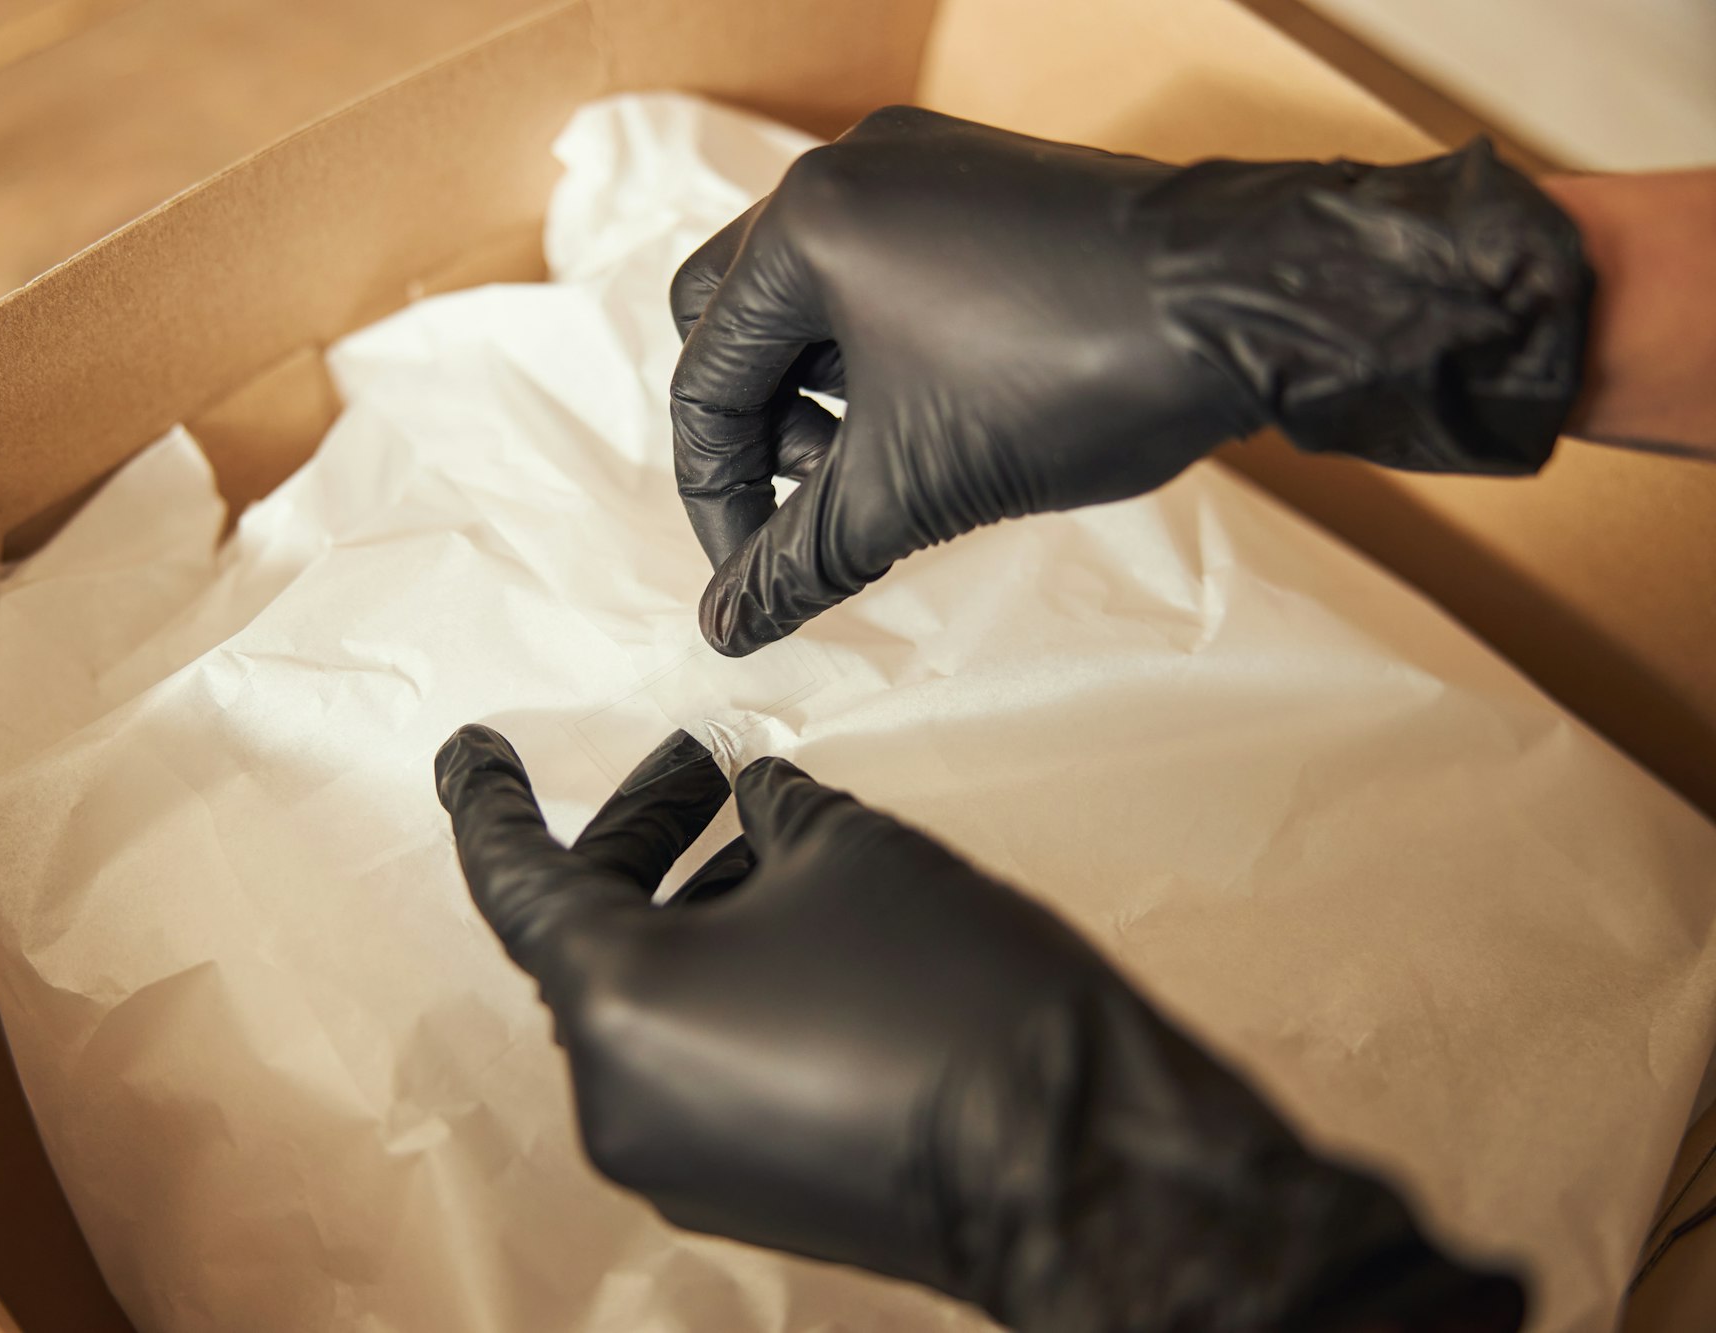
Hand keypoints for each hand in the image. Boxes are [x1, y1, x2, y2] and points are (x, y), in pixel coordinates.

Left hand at [434, 725, 1524, 1330]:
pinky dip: (725, 985)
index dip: (488, 799)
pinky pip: (697, 1063)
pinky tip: (804, 929)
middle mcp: (619, 1095)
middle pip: (593, 938)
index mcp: (617, 1000)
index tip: (471, 746)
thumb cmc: (955, 987)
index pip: (514, 878)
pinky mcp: (742, 1190)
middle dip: (647, 837)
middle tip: (704, 765)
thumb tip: (756, 807)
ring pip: (652, 1002)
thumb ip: (773, 816)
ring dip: (700, 910)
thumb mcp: (851, 850)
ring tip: (784, 839)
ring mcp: (677, 1158)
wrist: (1078, 1160)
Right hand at [671, 106, 1589, 655]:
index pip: (705, 381)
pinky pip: (886, 272)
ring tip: (883, 469)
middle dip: (760, 431)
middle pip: (737, 320)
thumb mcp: (913, 489)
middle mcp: (850, 174)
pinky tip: (934, 417)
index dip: (719, 504)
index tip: (755, 582)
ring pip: (814, 295)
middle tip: (812, 504)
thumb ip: (802, 559)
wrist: (1249, 302)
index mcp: (805, 229)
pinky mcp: (986, 188)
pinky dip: (882, 354)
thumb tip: (729, 625)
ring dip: (823, 396)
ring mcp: (924, 169)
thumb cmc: (1077, 372)